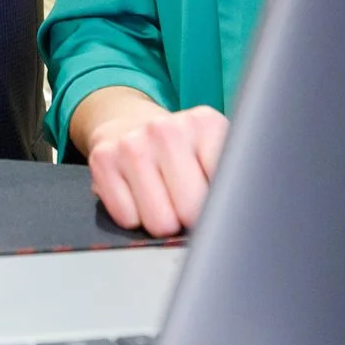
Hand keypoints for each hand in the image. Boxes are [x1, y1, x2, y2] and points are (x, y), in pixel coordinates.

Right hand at [71, 88, 229, 238]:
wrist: (128, 123)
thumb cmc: (180, 150)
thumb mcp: (214, 150)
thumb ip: (233, 176)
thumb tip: (242, 218)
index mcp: (205, 123)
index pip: (226, 188)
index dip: (222, 206)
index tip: (216, 200)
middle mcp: (166, 129)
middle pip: (192, 211)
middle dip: (190, 217)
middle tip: (185, 201)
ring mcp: (131, 143)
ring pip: (159, 222)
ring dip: (162, 220)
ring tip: (162, 198)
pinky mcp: (102, 160)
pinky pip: (127, 218)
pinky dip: (133, 216)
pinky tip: (137, 194)